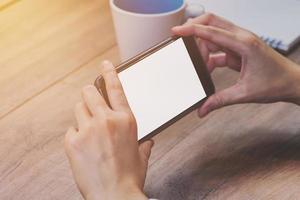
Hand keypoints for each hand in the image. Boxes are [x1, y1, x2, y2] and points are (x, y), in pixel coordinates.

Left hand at [64, 61, 152, 199]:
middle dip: (89, 95)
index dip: (109, 73)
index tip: (105, 64)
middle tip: (91, 103)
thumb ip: (144, 143)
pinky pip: (70, 130)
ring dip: (82, 116)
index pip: (116, 88)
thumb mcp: (142, 155)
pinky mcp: (73, 142)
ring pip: (78, 109)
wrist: (114, 195)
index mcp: (126, 120)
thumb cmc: (130, 176)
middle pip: (89, 92)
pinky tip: (83, 148)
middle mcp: (107, 120)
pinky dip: (75, 136)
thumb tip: (148, 141)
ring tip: (88, 131)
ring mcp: (89, 129)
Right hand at [173, 13, 299, 116]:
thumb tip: (202, 108)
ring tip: (196, 63)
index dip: (191, 30)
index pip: (212, 31)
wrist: (292, 83)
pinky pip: (218, 47)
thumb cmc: (276, 83)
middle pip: (212, 23)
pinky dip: (209, 56)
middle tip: (181, 40)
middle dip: (194, 29)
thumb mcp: (245, 93)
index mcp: (244, 43)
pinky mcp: (239, 49)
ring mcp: (240, 42)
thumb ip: (220, 100)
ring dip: (202, 46)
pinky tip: (206, 68)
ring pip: (214, 34)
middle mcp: (242, 38)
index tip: (176, 32)